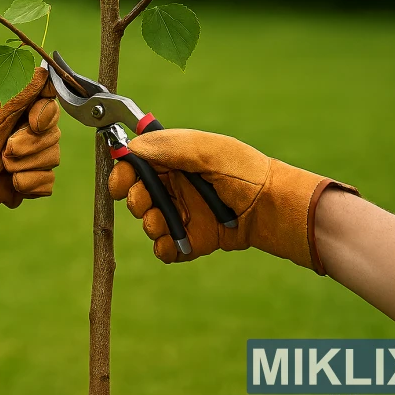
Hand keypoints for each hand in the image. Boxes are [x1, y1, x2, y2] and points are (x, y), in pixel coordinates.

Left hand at [0, 68, 59, 242]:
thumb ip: (19, 91)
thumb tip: (44, 71)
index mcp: (17, 109)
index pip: (49, 104)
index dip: (44, 114)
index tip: (32, 122)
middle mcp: (26, 130)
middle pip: (53, 134)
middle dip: (29, 144)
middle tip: (5, 150)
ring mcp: (30, 157)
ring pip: (52, 158)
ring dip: (27, 164)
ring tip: (4, 168)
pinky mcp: (30, 181)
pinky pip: (47, 183)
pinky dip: (31, 183)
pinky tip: (13, 184)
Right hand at [108, 129, 355, 272]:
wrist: (275, 210)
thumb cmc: (247, 172)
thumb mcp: (210, 151)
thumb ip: (171, 148)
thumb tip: (132, 146)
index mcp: (175, 160)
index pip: (136, 164)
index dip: (122, 173)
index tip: (119, 184)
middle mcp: (174, 186)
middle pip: (136, 194)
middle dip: (135, 200)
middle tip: (145, 204)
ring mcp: (182, 214)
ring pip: (147, 222)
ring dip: (150, 224)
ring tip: (164, 224)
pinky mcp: (190, 240)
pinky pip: (164, 248)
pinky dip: (164, 248)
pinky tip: (174, 244)